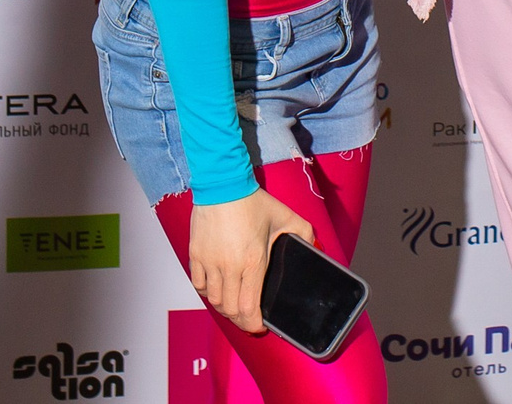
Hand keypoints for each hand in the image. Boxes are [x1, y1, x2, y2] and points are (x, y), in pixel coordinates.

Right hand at [187, 187, 315, 333]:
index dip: (254, 324)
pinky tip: (218, 288)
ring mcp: (209, 262)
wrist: (222, 184)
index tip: (260, 326)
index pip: (248, 308)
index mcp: (252, 261)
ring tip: (235, 304)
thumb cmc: (252, 201)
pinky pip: (199, 285)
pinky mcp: (195, 255)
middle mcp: (229, 266)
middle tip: (249, 318)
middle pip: (230, 310)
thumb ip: (304, 234)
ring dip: (225, 307)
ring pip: (214, 301)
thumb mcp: (285, 216)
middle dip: (241, 320)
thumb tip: (316, 248)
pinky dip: (208, 292)